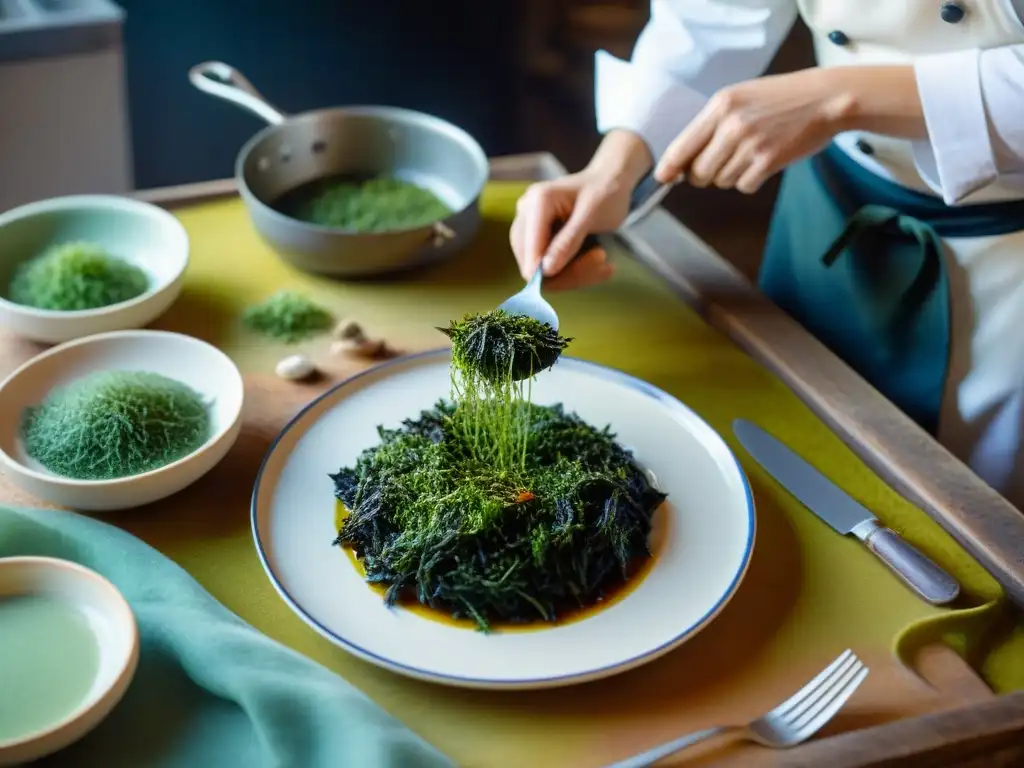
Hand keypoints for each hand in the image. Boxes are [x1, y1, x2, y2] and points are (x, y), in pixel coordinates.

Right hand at [509, 170, 628, 289]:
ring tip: (605, 263)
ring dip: (575, 275)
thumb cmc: (605, 192)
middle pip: (531, 260)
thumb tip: (546, 270)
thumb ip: (568, 241)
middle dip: (566, 273)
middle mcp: (526, 213)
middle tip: (603, 265)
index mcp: (538, 201)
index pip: (529, 246)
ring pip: (540, 269)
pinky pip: (549, 267)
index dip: (544, 270)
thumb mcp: (592, 215)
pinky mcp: (538, 240)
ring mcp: (529, 227)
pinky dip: (575, 272)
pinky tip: (599, 263)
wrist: (609, 182)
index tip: (577, 278)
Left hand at [654, 68, 856, 193]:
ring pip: (721, 181)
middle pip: (698, 173)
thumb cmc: (779, 99)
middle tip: (721, 163)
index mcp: (719, 106)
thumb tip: (682, 163)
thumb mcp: (739, 98)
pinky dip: (751, 180)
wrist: (824, 99)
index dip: (669, 167)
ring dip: (731, 175)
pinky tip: (763, 161)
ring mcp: (749, 145)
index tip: (662, 178)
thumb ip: (711, 125)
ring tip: (750, 153)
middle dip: (704, 175)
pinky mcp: (767, 162)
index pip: (681, 146)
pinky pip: (744, 186)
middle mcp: (731, 126)